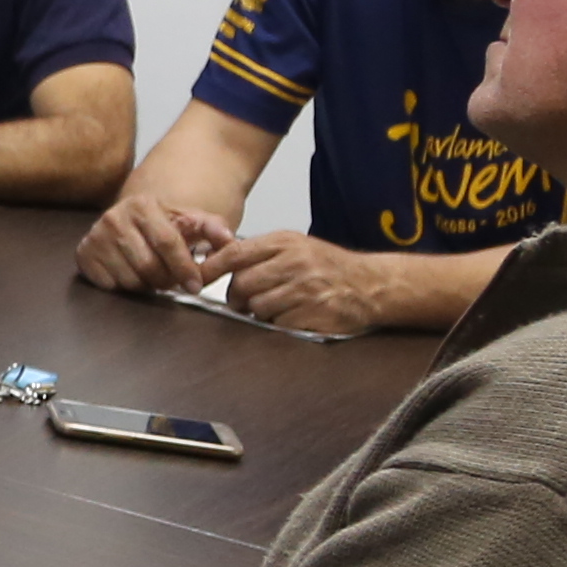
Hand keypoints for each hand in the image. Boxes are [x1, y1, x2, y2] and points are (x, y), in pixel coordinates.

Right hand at [76, 190, 231, 294]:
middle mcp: (114, 218)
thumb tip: (228, 241)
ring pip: (130, 279)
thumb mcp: (189, 221)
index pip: (167, 242)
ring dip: (147, 285)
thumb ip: (213, 228)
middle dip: (167, 280)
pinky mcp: (84, 255)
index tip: (195, 285)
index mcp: (142, 205)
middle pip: (149, 265)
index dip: (184, 267)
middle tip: (173, 281)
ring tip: (152, 275)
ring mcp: (95, 237)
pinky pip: (111, 285)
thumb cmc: (161, 224)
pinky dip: (125, 286)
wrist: (128, 220)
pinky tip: (132, 274)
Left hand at [218, 234, 391, 335]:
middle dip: (238, 297)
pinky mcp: (312, 313)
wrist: (369, 284)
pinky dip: (280, 323)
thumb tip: (215, 260)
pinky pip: (277, 324)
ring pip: (257, 307)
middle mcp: (294, 262)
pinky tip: (295, 314)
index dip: (211, 267)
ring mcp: (304, 288)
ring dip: (260, 312)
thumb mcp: (295, 247)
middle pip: (241, 284)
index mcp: (285, 243)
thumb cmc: (327, 266)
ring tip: (278, 305)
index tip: (196, 278)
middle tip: (246, 301)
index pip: (235, 253)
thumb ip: (259, 252)